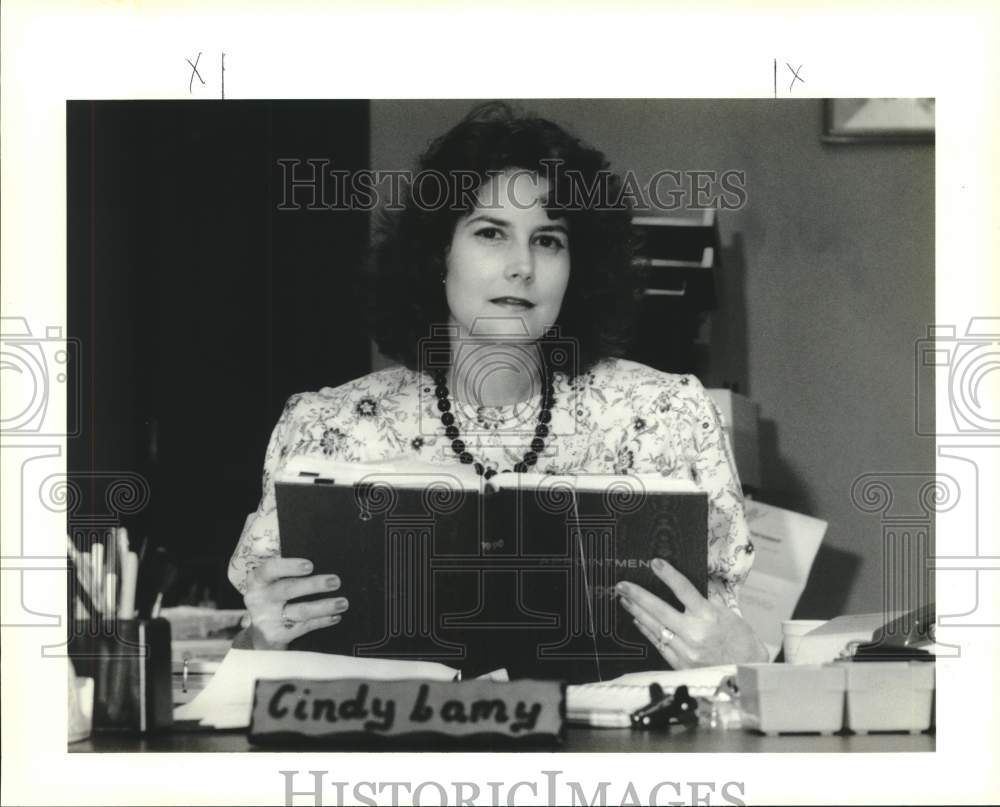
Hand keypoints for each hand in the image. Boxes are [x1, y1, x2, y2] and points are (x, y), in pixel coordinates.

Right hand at [243, 557, 348, 649]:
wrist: (258, 634)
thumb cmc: (272, 599)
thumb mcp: (271, 584)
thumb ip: (287, 574)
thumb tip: (323, 563)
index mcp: (257, 580)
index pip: (270, 569)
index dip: (290, 566)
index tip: (310, 565)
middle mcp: (258, 599)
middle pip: (288, 590)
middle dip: (314, 585)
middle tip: (335, 581)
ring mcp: (266, 619)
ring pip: (300, 611)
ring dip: (324, 606)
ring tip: (342, 603)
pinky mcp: (276, 636)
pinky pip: (304, 626)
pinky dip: (322, 621)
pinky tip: (335, 616)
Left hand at [616, 557, 767, 667]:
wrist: (748, 672)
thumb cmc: (741, 642)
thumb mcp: (729, 615)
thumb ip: (706, 602)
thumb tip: (686, 588)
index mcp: (709, 617)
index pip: (684, 590)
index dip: (668, 575)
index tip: (654, 563)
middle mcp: (695, 633)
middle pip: (659, 609)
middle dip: (638, 595)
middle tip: (622, 585)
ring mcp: (685, 650)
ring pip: (654, 627)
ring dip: (637, 611)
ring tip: (625, 599)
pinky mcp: (680, 664)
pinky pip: (658, 643)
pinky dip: (646, 630)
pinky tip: (637, 620)